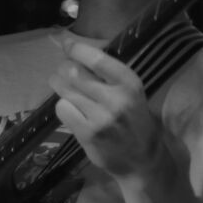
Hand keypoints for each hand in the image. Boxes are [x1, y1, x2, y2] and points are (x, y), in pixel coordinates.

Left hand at [48, 39, 165, 181]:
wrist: (143, 159)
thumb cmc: (134, 120)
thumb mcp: (130, 92)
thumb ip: (108, 75)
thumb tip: (76, 52)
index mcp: (129, 83)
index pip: (97, 59)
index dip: (76, 48)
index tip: (66, 42)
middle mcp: (116, 99)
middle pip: (74, 72)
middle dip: (64, 67)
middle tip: (64, 69)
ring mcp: (100, 118)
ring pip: (65, 90)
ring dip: (59, 84)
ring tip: (63, 85)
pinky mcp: (87, 134)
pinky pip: (62, 109)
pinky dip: (63, 105)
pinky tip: (71, 108)